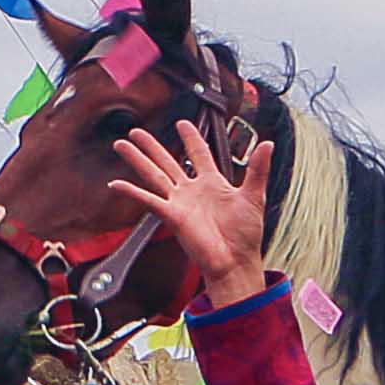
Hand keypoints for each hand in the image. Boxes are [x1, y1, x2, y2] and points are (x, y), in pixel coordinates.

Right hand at [106, 111, 276, 309]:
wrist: (236, 261)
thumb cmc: (246, 235)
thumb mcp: (254, 196)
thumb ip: (258, 169)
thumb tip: (268, 144)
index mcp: (213, 183)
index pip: (198, 153)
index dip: (191, 137)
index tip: (182, 123)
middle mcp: (192, 191)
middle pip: (166, 161)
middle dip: (151, 146)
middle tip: (135, 132)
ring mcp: (180, 203)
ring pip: (154, 175)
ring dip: (137, 160)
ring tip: (121, 145)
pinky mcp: (173, 216)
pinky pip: (149, 200)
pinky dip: (132, 192)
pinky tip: (117, 184)